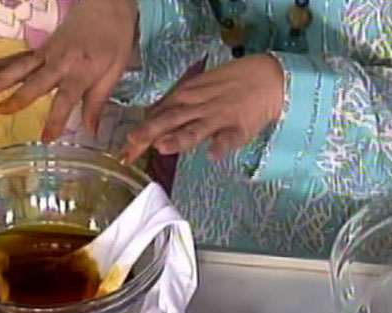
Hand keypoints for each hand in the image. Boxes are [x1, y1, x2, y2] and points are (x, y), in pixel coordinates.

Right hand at [0, 0, 137, 140]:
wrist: (105, 6)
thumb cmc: (114, 41)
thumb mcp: (114, 73)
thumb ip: (98, 102)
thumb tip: (91, 131)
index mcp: (81, 71)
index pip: (66, 99)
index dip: (55, 119)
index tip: (46, 137)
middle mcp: (60, 62)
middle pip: (36, 82)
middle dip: (18, 98)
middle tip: (0, 111)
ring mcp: (47, 54)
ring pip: (20, 67)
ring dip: (0, 78)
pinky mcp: (41, 49)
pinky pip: (17, 57)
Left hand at [121, 54, 283, 162]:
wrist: (267, 78)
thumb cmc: (230, 85)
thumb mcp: (198, 90)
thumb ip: (176, 107)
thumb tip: (153, 120)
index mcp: (186, 97)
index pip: (157, 116)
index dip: (140, 135)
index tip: (123, 152)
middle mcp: (198, 107)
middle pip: (170, 121)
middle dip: (149, 134)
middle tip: (130, 146)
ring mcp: (218, 118)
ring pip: (196, 129)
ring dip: (179, 138)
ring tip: (163, 147)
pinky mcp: (239, 128)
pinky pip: (229, 138)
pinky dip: (221, 146)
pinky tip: (213, 155)